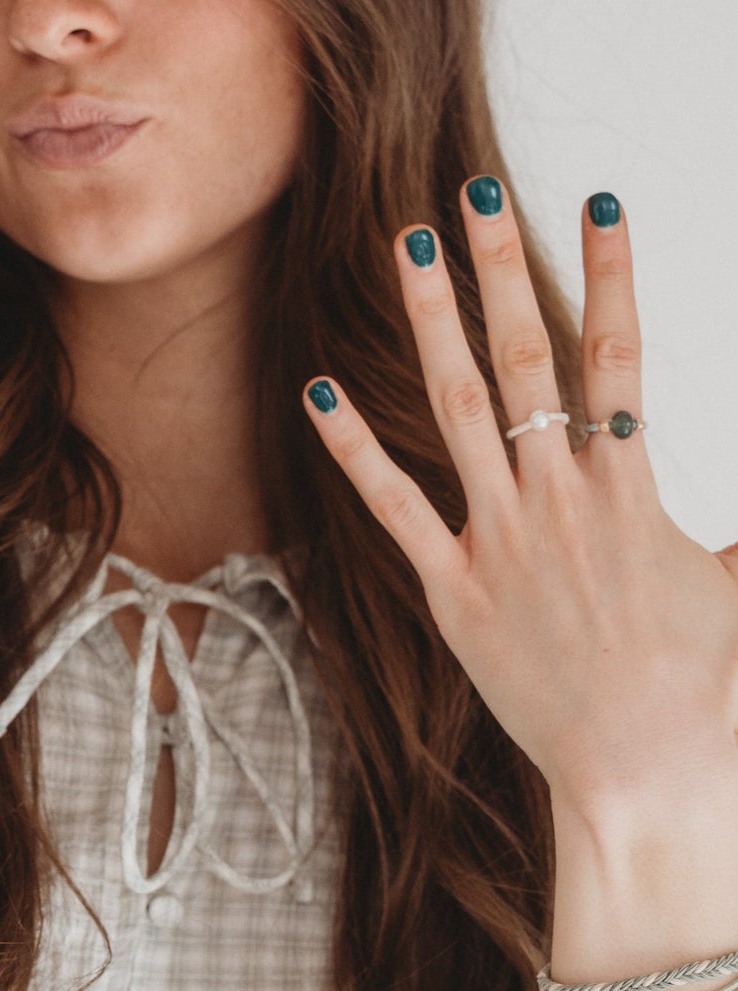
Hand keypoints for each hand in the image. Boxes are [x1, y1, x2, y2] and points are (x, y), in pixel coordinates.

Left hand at [301, 176, 737, 813]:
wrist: (647, 773)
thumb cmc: (702, 688)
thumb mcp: (735, 588)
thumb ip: (724, 538)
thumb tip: (724, 528)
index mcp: (633, 489)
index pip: (621, 356)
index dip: (610, 274)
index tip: (599, 204)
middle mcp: (563, 499)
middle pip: (531, 358)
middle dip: (505, 268)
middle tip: (476, 191)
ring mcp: (502, 541)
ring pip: (461, 410)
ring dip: (434, 324)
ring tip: (410, 249)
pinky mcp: (454, 591)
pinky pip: (396, 508)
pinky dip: (357, 450)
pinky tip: (320, 393)